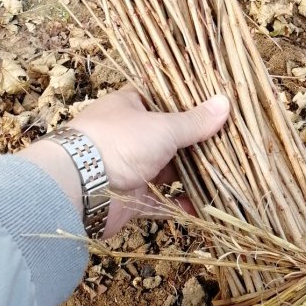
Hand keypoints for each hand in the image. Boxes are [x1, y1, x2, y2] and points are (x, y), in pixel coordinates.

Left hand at [21, 88, 229, 236]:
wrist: (78, 187)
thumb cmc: (119, 142)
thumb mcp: (163, 127)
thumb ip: (194, 121)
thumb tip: (225, 104)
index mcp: (129, 106)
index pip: (161, 98)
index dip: (187, 102)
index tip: (215, 108)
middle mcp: (127, 134)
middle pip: (167, 136)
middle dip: (194, 144)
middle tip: (227, 146)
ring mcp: (127, 166)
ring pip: (165, 169)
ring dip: (189, 175)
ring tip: (220, 177)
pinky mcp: (127, 197)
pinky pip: (158, 201)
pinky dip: (177, 205)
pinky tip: (200, 207)